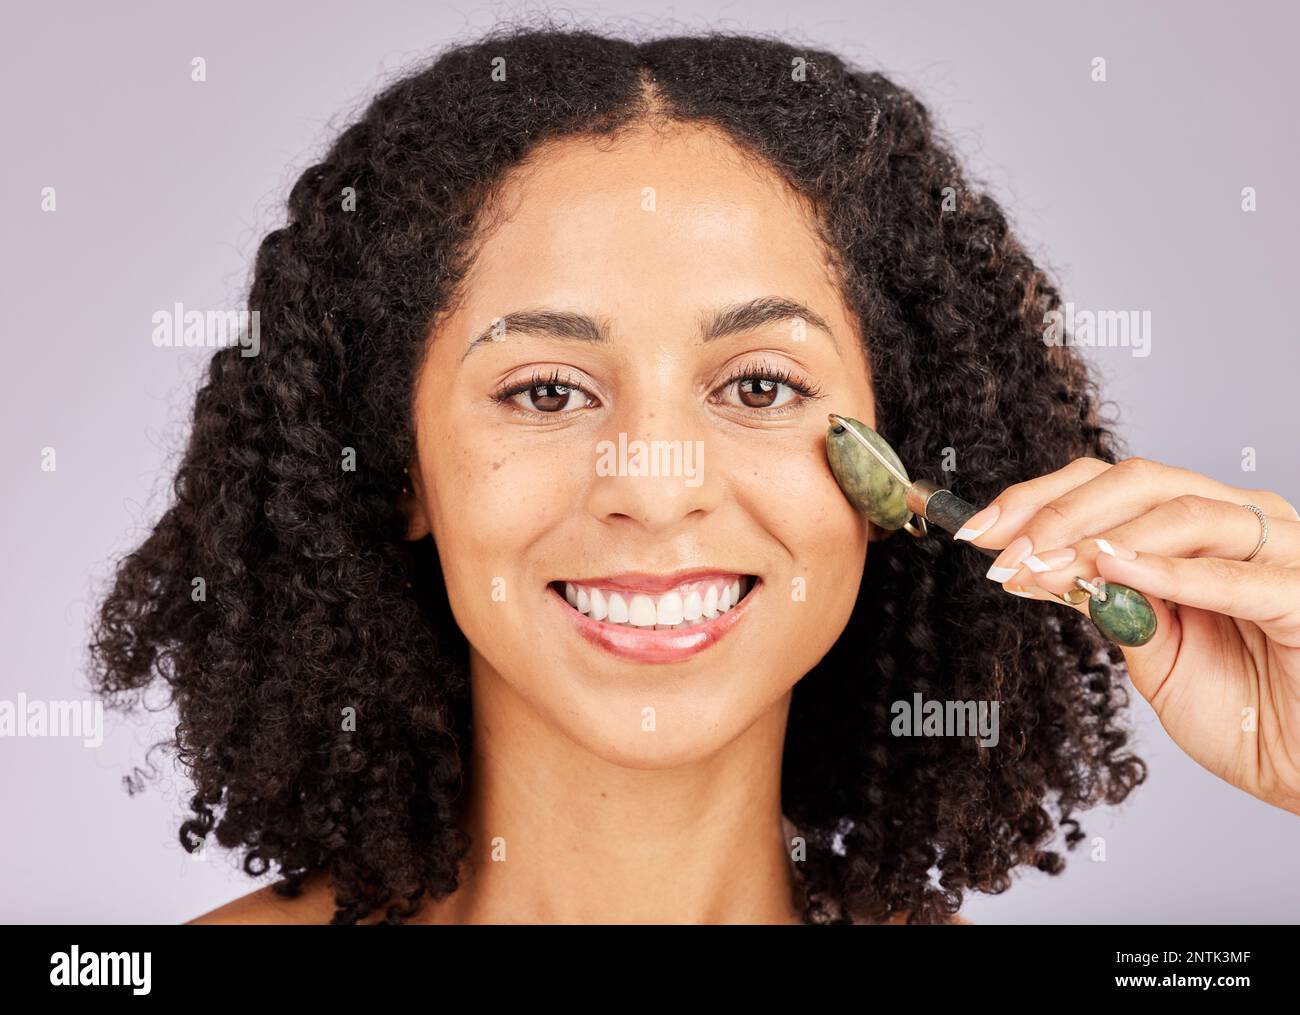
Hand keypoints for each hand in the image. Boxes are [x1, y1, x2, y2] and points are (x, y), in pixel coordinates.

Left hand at [955, 457, 1299, 815]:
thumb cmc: (1248, 714)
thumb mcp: (1153, 654)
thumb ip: (1110, 604)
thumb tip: (1042, 567)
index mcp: (1203, 529)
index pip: (1112, 485)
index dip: (1038, 500)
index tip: (978, 531)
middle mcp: (1244, 523)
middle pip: (1139, 482)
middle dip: (1057, 515)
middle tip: (1005, 556)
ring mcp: (1282, 551)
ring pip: (1182, 512)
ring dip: (1100, 540)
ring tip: (1046, 569)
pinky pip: (1235, 575)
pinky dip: (1168, 570)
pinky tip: (1116, 571)